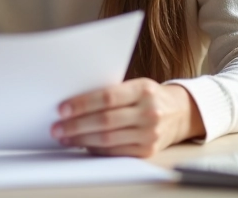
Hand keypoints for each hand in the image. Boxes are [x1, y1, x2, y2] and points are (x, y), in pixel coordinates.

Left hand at [51, 79, 204, 156]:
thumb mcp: (136, 86)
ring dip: (81, 139)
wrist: (181, 113)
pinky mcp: (148, 151)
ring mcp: (150, 134)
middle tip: (57, 127)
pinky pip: (116, 151)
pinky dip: (96, 149)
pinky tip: (82, 144)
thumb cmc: (149, 96)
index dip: (83, 104)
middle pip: (105, 120)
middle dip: (76, 125)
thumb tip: (74, 104)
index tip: (62, 109)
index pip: (107, 97)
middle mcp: (149, 112)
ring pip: (108, 139)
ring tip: (64, 137)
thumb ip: (111, 92)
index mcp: (143, 89)